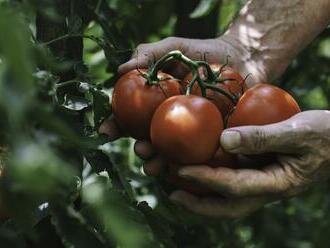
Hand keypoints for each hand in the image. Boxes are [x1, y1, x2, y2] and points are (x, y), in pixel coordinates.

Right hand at [106, 35, 269, 173]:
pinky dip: (192, 166)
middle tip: (141, 150)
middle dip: (141, 150)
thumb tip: (120, 70)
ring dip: (161, 163)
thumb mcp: (174, 47)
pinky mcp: (215, 140)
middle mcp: (171, 121)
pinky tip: (187, 171)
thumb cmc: (206, 51)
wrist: (244, 57)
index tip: (106, 132)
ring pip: (173, 153)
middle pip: (150, 140)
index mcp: (157, 103)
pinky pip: (201, 156)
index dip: (116, 125)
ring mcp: (193, 133)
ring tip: (157, 166)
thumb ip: (148, 54)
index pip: (131, 117)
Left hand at [170, 110, 329, 216]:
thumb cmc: (325, 135)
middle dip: (197, 203)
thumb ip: (263, 137)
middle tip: (170, 193)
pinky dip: (210, 175)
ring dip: (199, 191)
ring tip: (174, 180)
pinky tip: (196, 163)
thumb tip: (224, 139)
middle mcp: (264, 188)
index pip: (234, 187)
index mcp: (276, 183)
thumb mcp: (299, 132)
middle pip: (226, 205)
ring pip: (225, 195)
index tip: (180, 170)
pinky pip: (230, 179)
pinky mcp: (257, 170)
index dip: (205, 180)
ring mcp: (260, 181)